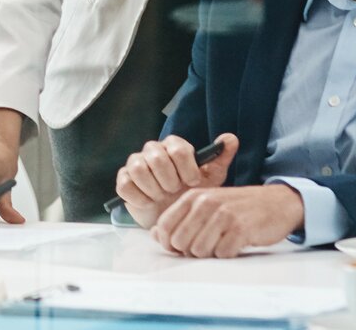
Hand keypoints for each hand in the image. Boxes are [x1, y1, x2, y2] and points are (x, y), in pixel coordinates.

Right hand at [116, 132, 236, 227]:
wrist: (177, 216)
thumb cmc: (194, 193)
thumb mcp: (212, 177)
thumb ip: (220, 157)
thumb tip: (231, 138)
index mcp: (173, 146)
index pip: (177, 148)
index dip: (186, 167)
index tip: (192, 182)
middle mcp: (152, 151)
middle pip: (156, 157)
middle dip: (169, 179)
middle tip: (175, 191)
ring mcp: (135, 165)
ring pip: (138, 168)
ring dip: (153, 188)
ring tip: (163, 197)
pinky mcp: (124, 181)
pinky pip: (125, 184)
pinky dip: (139, 197)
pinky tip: (150, 203)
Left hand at [149, 184, 303, 257]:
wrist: (277, 202)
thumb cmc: (238, 207)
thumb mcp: (206, 205)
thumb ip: (180, 218)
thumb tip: (154, 235)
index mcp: (193, 197)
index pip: (164, 227)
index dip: (169, 243)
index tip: (181, 248)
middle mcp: (205, 203)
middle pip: (180, 242)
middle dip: (190, 250)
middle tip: (207, 245)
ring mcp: (223, 215)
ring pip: (199, 251)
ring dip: (210, 253)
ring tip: (222, 243)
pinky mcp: (241, 229)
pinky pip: (222, 254)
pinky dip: (227, 254)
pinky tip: (235, 244)